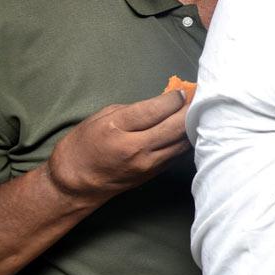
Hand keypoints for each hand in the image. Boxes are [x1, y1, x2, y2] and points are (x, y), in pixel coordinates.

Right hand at [45, 90, 192, 204]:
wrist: (74, 183)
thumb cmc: (84, 144)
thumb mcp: (102, 116)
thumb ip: (135, 109)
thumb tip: (165, 102)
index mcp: (118, 128)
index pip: (157, 110)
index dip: (176, 98)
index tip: (183, 91)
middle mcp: (136, 148)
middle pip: (176, 126)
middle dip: (191, 109)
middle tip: (200, 97)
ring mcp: (147, 164)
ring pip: (182, 142)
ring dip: (193, 125)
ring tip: (199, 111)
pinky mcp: (154, 174)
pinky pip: (178, 154)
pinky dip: (185, 140)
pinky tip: (189, 130)